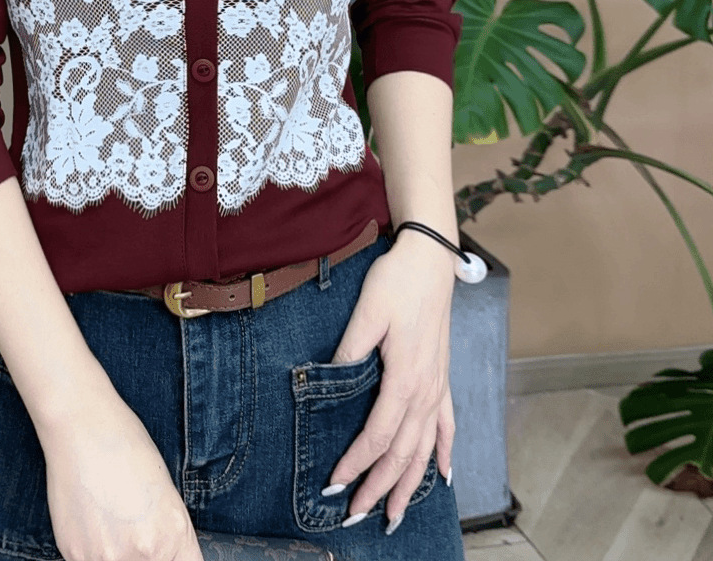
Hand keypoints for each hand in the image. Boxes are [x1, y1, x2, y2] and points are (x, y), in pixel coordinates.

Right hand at [37, 382, 204, 560]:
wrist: (84, 428)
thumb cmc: (126, 446)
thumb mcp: (166, 492)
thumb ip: (169, 535)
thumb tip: (164, 556)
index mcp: (174, 533)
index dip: (172, 557)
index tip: (165, 551)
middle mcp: (145, 551)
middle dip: (144, 553)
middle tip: (130, 527)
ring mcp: (108, 558)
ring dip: (115, 553)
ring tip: (110, 522)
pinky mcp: (76, 555)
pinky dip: (92, 549)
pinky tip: (92, 519)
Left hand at [324, 231, 456, 532]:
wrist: (430, 260)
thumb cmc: (396, 282)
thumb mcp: (366, 312)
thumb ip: (349, 351)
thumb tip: (331, 380)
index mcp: (404, 378)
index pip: (378, 436)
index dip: (356, 464)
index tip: (335, 485)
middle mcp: (426, 390)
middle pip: (403, 453)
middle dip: (380, 488)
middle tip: (357, 517)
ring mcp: (438, 386)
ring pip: (426, 448)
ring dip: (410, 485)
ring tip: (396, 515)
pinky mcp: (443, 377)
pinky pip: (448, 425)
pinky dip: (446, 453)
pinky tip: (445, 475)